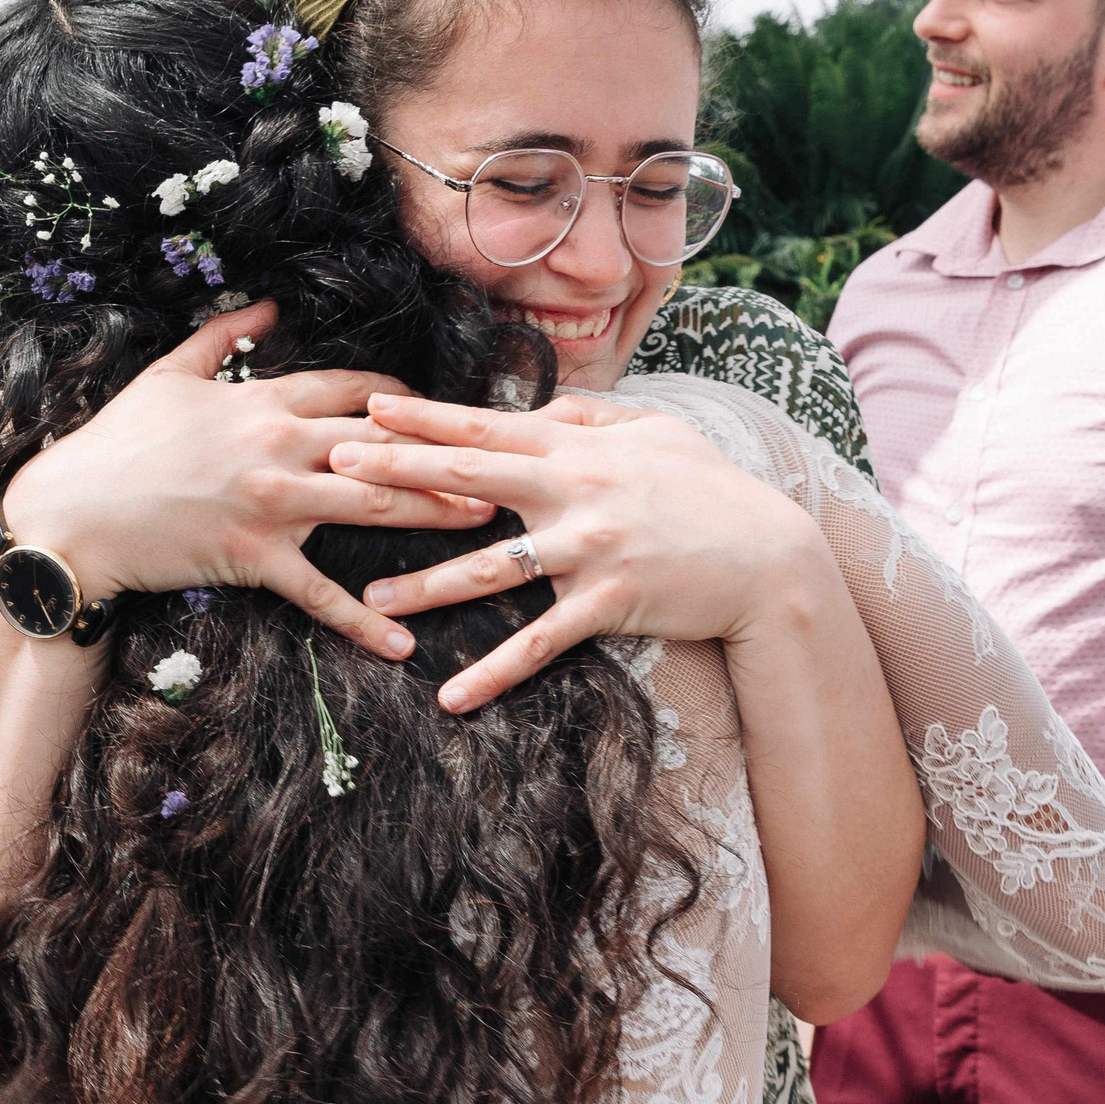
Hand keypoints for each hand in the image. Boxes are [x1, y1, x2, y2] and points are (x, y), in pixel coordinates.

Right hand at [2, 303, 494, 659]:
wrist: (71, 513)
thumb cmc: (117, 443)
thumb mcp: (168, 374)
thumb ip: (224, 336)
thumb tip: (268, 304)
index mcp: (262, 400)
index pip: (353, 388)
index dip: (404, 395)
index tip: (442, 405)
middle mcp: (277, 444)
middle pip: (382, 442)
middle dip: (446, 452)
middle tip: (502, 462)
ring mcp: (270, 501)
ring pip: (370, 502)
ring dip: (434, 513)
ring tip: (488, 525)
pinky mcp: (254, 555)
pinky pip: (318, 592)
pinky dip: (361, 620)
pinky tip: (402, 643)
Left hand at [331, 390, 833, 709]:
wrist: (769, 556)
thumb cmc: (711, 489)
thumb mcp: (657, 431)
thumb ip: (593, 416)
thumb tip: (539, 409)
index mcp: (580, 447)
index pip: (486, 427)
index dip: (424, 417)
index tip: (369, 407)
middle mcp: (575, 492)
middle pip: (469, 479)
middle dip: (396, 473)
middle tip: (335, 467)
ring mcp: (589, 549)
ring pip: (490, 569)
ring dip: (426, 586)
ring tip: (374, 599)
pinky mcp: (607, 603)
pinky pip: (539, 644)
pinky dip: (495, 673)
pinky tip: (452, 696)